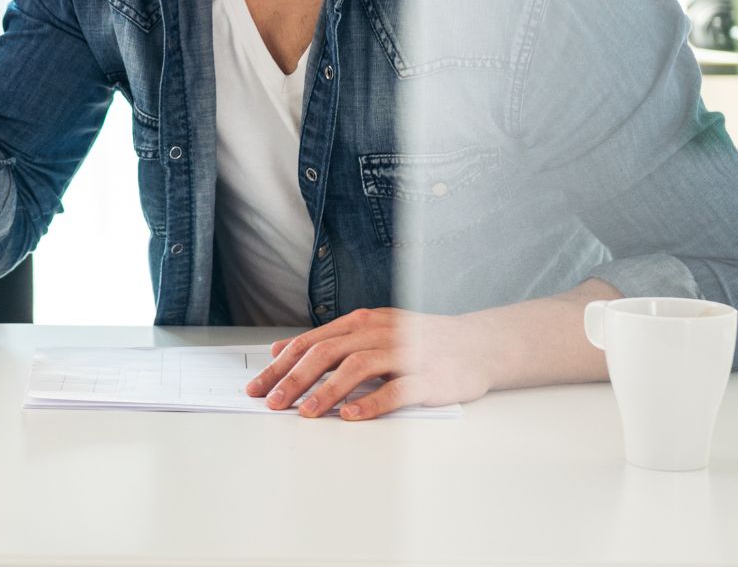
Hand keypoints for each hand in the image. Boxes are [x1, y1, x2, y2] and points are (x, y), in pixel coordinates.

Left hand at [245, 307, 497, 419]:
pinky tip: (350, 416)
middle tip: (272, 403)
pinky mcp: (429, 377)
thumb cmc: (420, 343)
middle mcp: (380, 332)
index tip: (258, 387)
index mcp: (362, 322)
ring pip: (357, 367)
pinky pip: (396, 390)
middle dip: (294, 379)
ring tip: (305, 413)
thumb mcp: (373, 332)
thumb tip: (281, 351)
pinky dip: (371, 403)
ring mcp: (406, 353)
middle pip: (328, 352)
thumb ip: (330, 341)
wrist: (479, 344)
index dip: (282, 365)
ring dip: (326, 391)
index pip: (312, 341)